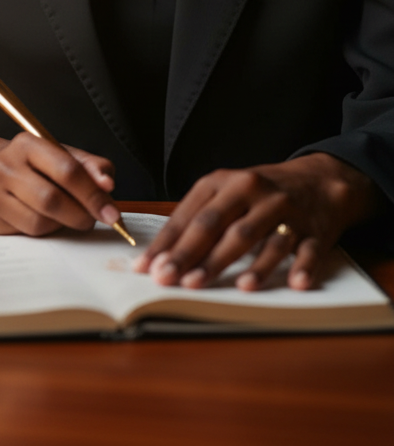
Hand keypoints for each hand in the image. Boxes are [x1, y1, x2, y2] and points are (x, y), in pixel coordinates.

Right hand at [0, 133, 117, 235]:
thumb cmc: (38, 166)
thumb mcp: (65, 156)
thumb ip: (92, 167)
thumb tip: (107, 185)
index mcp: (26, 143)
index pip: (67, 170)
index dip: (93, 195)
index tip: (112, 215)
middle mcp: (3, 165)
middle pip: (51, 200)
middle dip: (80, 216)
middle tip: (91, 220)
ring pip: (39, 223)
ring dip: (62, 225)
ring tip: (65, 216)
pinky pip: (26, 235)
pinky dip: (44, 232)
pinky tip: (44, 219)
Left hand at [134, 152, 380, 290]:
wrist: (319, 180)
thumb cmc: (261, 193)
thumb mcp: (228, 192)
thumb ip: (199, 219)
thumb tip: (164, 254)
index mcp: (225, 183)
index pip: (191, 215)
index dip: (168, 243)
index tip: (147, 266)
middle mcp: (253, 192)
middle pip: (219, 226)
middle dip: (192, 255)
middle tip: (171, 279)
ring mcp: (285, 210)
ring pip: (262, 238)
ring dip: (246, 264)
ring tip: (228, 286)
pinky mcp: (315, 229)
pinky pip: (308, 248)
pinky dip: (301, 266)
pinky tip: (294, 283)